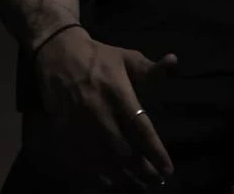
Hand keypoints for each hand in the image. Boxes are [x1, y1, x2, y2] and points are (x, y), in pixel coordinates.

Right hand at [32, 27, 177, 189]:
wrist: (59, 54)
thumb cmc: (98, 57)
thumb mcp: (126, 57)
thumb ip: (150, 68)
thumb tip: (174, 61)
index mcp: (118, 93)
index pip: (140, 128)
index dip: (155, 151)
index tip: (168, 169)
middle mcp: (100, 112)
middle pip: (123, 151)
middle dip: (141, 170)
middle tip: (155, 182)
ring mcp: (80, 125)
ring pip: (103, 160)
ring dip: (122, 177)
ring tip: (138, 186)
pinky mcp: (65, 131)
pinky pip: (82, 161)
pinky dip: (97, 175)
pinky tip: (110, 182)